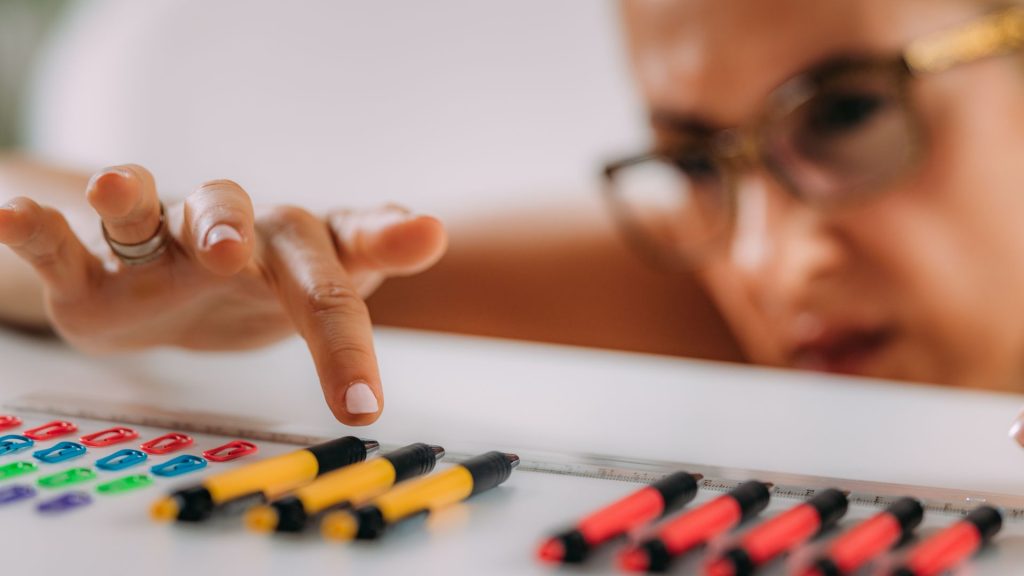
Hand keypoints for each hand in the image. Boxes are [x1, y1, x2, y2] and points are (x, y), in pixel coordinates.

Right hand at [0, 164, 446, 424]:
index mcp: (294, 249)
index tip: (426, 236)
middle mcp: (227, 234)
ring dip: (131, 200)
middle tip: (229, 255)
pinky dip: (36, 229)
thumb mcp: (319, 290)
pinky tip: (9, 212)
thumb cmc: (260, 292)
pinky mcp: (92, 275)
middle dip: (233, 231)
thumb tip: (427, 225)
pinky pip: (60, 244)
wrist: (179, 304)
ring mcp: (155, 252)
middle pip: (240, 225)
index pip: (345, 240)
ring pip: (145, 215)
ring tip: (114, 188)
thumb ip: (364, 264)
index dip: (384, 241)